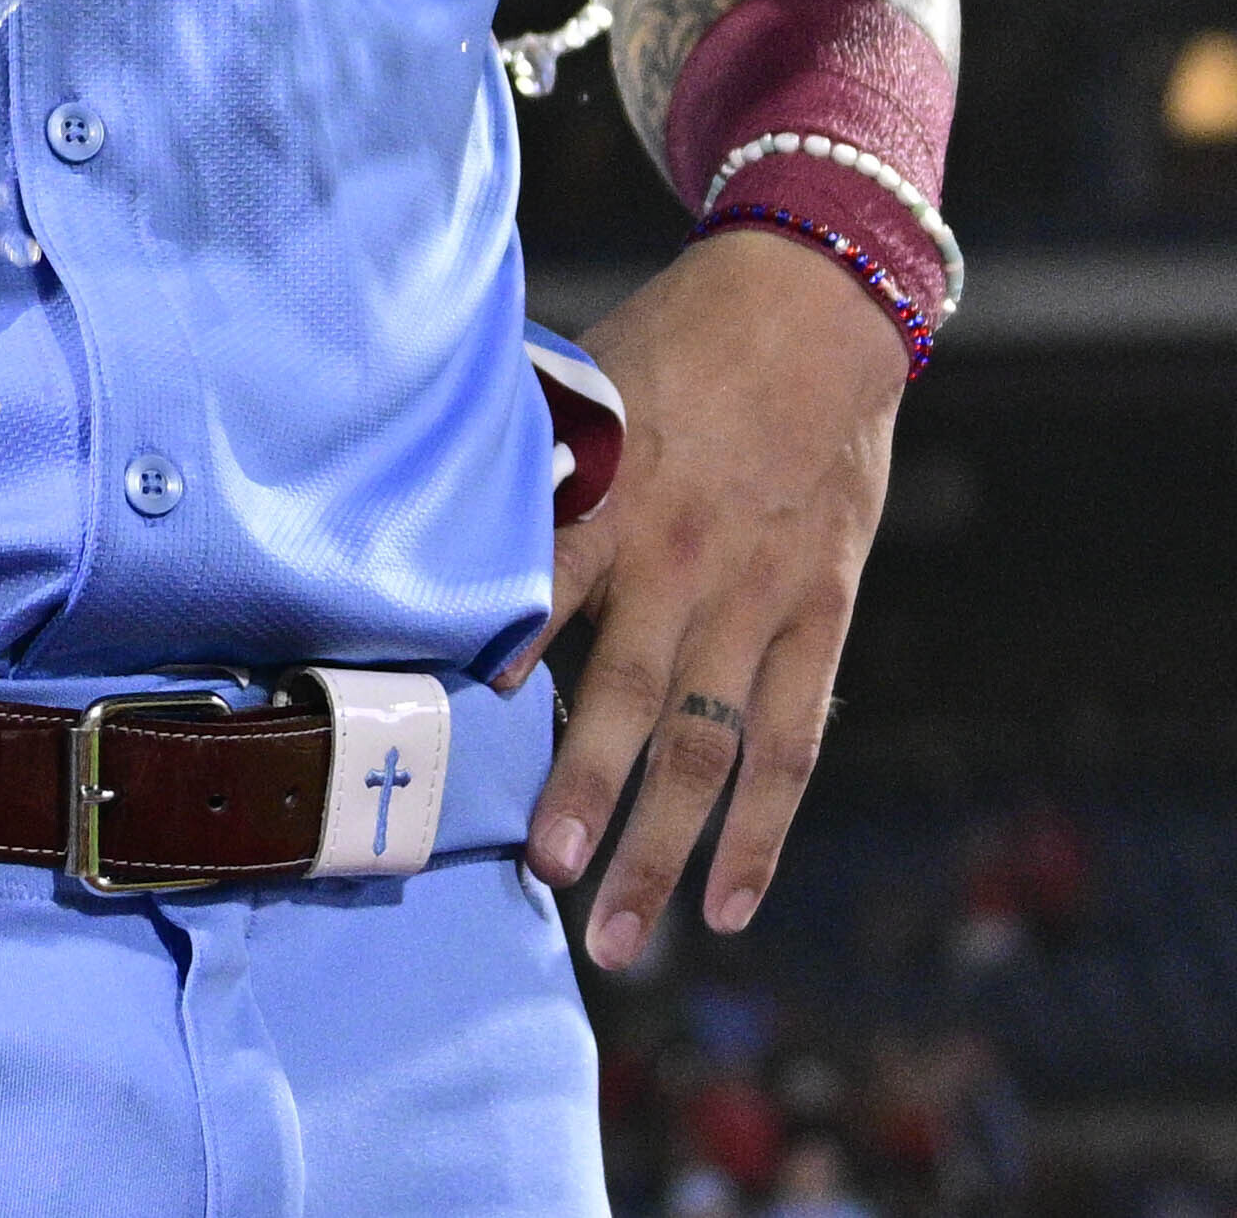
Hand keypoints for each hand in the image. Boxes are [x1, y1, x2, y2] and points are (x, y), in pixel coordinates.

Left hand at [509, 225, 906, 964]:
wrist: (818, 298)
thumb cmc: (678, 340)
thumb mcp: (585, 382)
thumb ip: (526, 470)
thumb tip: (418, 522)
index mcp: (613, 495)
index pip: (542, 592)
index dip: (501, 663)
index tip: (453, 733)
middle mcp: (684, 559)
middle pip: (629, 699)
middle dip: (585, 795)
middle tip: (546, 880)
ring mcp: (757, 597)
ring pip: (708, 746)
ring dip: (663, 848)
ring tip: (619, 937)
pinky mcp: (818, 612)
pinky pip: (790, 739)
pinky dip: (764, 828)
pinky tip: (730, 903)